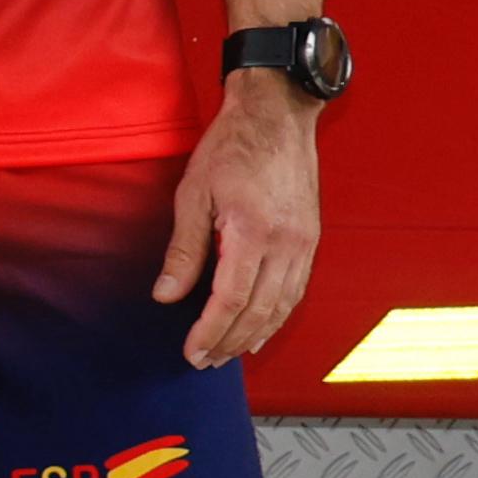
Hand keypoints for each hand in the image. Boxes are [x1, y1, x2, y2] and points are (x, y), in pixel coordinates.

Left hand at [156, 74, 320, 369]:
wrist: (278, 116)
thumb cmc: (231, 148)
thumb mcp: (193, 194)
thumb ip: (183, 249)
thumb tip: (166, 295)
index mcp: (251, 233)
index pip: (230, 300)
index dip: (209, 332)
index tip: (191, 352)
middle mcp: (286, 244)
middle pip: (258, 311)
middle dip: (229, 342)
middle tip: (204, 361)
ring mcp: (304, 243)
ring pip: (282, 305)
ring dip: (255, 335)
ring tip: (228, 353)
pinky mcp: (311, 239)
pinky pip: (296, 289)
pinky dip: (278, 314)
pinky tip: (262, 327)